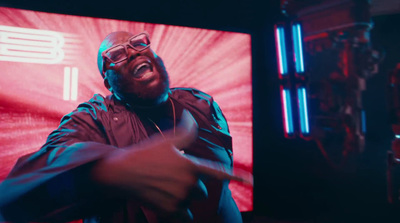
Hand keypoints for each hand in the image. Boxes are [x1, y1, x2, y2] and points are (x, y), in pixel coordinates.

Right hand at [92, 110, 251, 220]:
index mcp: (191, 165)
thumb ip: (185, 130)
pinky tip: (166, 200)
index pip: (219, 173)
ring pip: (192, 202)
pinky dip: (178, 211)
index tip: (253, 182)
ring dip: (184, 198)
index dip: (238, 177)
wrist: (121, 172)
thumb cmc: (145, 153)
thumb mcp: (166, 139)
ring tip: (166, 188)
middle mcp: (188, 183)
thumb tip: (191, 116)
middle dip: (192, 186)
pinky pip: (184, 215)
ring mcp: (179, 199)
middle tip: (173, 178)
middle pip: (202, 190)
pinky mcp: (169, 211)